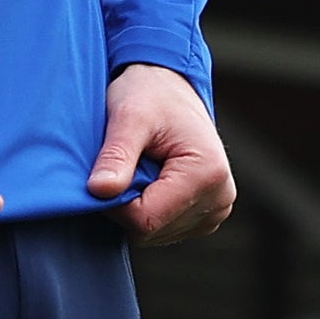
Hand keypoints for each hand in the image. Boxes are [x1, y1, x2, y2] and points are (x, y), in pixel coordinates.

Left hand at [90, 63, 233, 244]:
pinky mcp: (206, 213)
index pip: (146, 219)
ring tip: (137, 166)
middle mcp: (220, 198)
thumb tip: (99, 192)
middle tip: (121, 165)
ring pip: (156, 233)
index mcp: (207, 175)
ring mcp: (216, 209)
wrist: (170, 85)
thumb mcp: (128, 116)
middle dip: (125, 203)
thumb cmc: (149, 94)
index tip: (101, 176)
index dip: (113, 204)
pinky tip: (146, 177)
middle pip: (151, 230)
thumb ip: (116, 155)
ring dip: (136, 205)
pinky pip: (164, 228)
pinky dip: (147, 207)